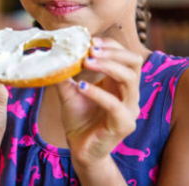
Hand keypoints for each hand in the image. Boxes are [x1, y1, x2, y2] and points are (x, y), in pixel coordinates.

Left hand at [54, 37, 142, 167]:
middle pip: (134, 62)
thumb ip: (66, 73)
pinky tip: (81, 86)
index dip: (111, 45)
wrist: (79, 148)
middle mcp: (129, 94)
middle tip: (90, 49)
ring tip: (85, 62)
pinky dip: (97, 92)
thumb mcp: (70, 90)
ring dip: (107, 66)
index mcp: (120, 83)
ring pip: (129, 79)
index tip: (90, 41)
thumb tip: (54, 53)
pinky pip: (115, 105)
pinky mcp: (124, 125)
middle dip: (112, 52)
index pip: (126, 55)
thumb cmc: (78, 118)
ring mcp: (130, 110)